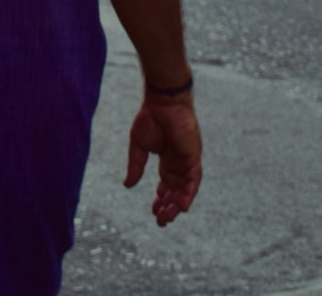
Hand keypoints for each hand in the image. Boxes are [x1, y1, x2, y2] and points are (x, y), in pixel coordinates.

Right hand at [123, 98, 201, 226]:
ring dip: (177, 204)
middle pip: (176, 190)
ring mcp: (187, 159)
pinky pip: (194, 179)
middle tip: (161, 221)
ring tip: (168, 217)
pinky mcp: (193, 156)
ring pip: (185, 189)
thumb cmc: (150, 117)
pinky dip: (189, 193)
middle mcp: (178, 162)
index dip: (161, 199)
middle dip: (168, 206)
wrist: (162, 101)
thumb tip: (127, 185)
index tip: (154, 211)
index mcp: (167, 158)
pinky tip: (182, 206)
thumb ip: (135, 166)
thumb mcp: (138, 146)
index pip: (166, 184)